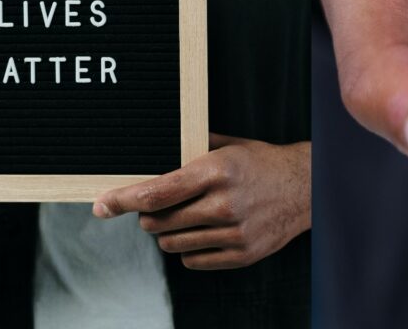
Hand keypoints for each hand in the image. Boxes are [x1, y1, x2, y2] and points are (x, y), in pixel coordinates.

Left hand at [94, 134, 309, 269]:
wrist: (305, 189)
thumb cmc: (261, 164)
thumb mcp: (227, 147)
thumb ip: (188, 150)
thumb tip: (147, 157)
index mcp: (216, 171)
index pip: (157, 192)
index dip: (123, 200)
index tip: (102, 205)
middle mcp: (223, 204)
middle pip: (158, 222)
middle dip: (147, 215)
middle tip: (156, 206)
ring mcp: (233, 233)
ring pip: (171, 245)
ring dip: (167, 233)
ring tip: (183, 218)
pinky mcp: (242, 254)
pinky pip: (193, 261)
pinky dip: (189, 250)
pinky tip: (202, 232)